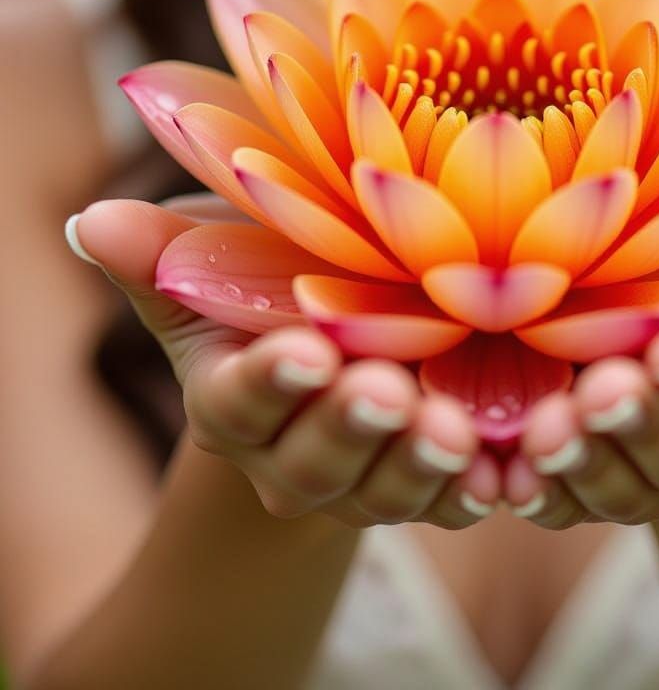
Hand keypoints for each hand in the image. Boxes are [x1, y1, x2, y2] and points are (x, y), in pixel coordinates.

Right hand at [69, 197, 499, 528]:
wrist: (331, 361)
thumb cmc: (270, 295)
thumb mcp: (219, 268)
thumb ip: (162, 255)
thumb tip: (90, 220)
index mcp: (236, 401)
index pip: (242, 398)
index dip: (269, 381)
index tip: (303, 351)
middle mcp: (292, 455)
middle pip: (314, 457)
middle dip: (349, 427)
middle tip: (384, 390)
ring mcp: (361, 481)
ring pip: (384, 489)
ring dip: (417, 464)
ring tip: (451, 428)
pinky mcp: (423, 488)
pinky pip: (447, 503)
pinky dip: (472, 493)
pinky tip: (502, 471)